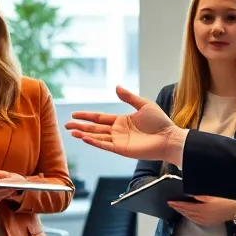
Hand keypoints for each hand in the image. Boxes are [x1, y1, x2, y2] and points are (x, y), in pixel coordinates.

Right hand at [0, 170, 25, 205]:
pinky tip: (5, 191)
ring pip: (2, 197)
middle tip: (16, 184)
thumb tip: (9, 175)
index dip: (10, 187)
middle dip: (10, 189)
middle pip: (4, 194)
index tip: (16, 183)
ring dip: (7, 192)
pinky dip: (2, 195)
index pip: (3, 189)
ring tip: (12, 186)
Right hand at [66, 86, 185, 165]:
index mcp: (121, 120)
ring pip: (97, 137)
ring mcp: (118, 141)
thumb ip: (129, 97)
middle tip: (66, 124)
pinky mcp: (121, 149)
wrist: (168, 138)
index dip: (87, 115)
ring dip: (84, 134)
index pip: (100, 118)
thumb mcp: (143, 105)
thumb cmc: (160, 122)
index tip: (75, 113)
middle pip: (94, 128)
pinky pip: (104, 145)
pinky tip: (84, 138)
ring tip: (71, 132)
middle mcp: (117, 131)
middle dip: (80, 126)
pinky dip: (94, 142)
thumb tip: (116, 86)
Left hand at [167, 195, 235, 225]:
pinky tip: (188, 214)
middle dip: (178, 208)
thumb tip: (188, 194)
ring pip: (189, 216)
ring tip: (177, 208)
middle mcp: (200, 216)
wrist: (234, 211)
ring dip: (182, 212)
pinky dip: (189, 216)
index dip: (177, 204)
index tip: (169, 201)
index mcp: (200, 209)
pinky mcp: (206, 223)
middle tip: (171, 204)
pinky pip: (194, 220)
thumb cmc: (223, 201)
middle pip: (185, 212)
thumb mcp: (211, 196)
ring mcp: (203, 221)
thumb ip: (199, 196)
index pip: (185, 206)